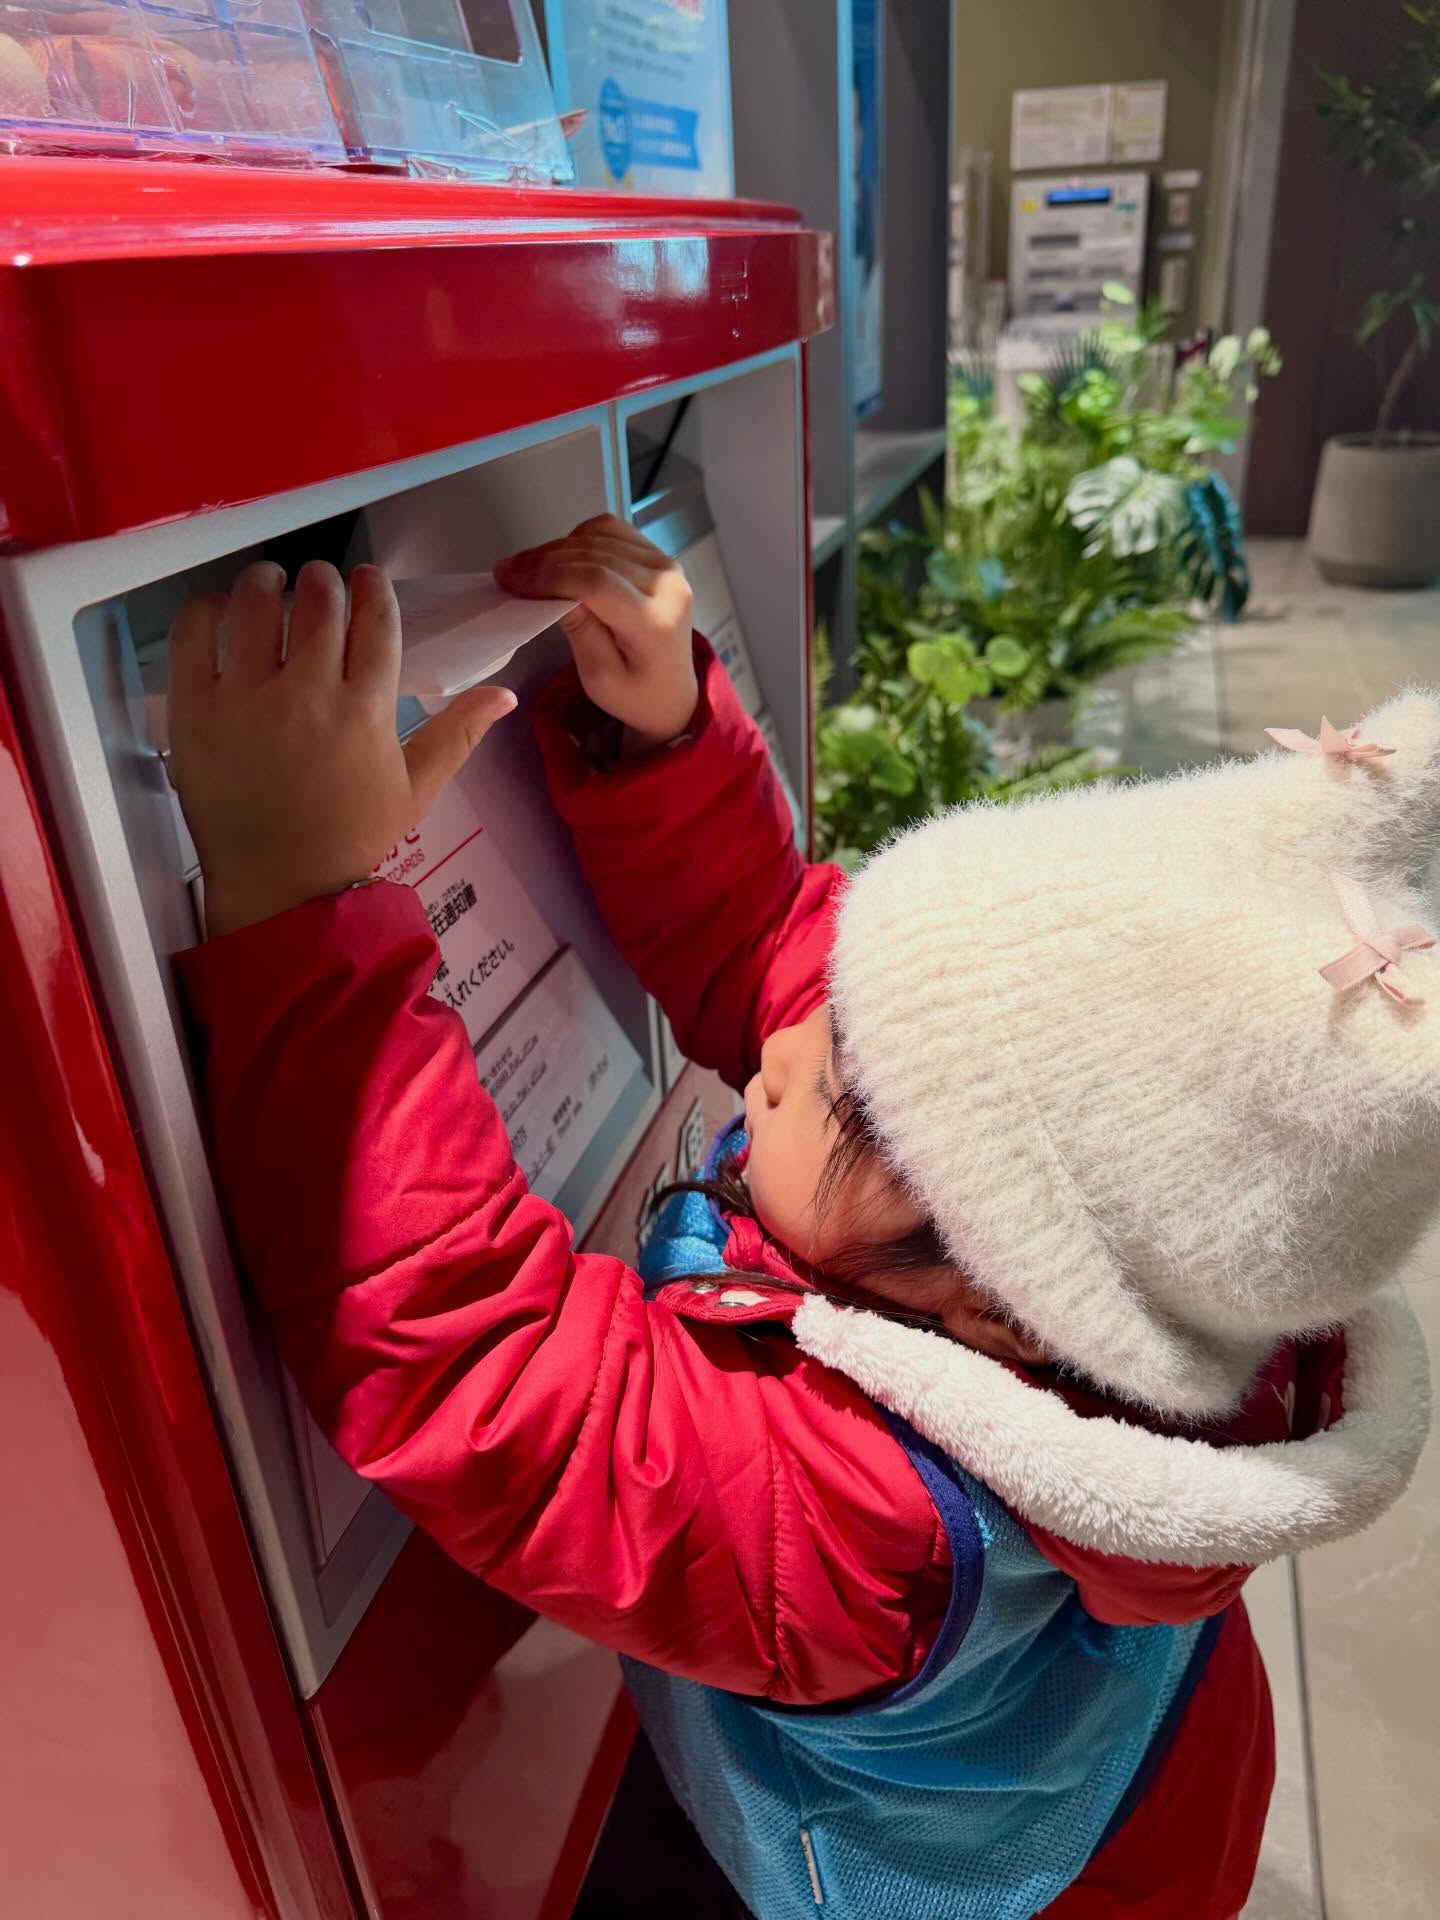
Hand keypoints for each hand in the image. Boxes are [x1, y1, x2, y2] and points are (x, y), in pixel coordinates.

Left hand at [169, 559, 515, 937]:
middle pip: (319, 601)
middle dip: (324, 580)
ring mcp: (247, 700)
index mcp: (366, 711)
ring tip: (270, 582)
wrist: (280, 887)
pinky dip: (207, 609)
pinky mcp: (196, 711)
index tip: (367, 578)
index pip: (375, 621)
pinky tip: (221, 612)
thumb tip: (503, 693)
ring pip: (256, 603)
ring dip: (267, 580)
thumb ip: (457, 733)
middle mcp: (308, 696)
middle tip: (319, 582)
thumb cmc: (348, 838)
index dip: (373, 588)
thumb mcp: (414, 789)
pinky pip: (195, 635)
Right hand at [495, 514, 696, 748]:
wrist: (671, 694)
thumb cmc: (634, 694)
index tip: (512, 580)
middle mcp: (668, 586)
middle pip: (596, 554)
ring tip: (528, 566)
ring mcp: (668, 567)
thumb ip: (579, 630)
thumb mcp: (598, 676)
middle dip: (545, 560)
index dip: (549, 576)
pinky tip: (561, 558)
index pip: (596, 582)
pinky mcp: (661, 558)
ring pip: (602, 536)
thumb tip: (550, 589)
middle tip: (507, 571)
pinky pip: (615, 532)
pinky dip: (582, 539)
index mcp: (655, 623)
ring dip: (559, 547)